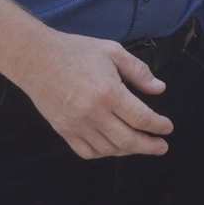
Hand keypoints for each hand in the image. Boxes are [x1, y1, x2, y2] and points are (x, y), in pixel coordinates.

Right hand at [12, 32, 172, 158]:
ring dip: (128, 150)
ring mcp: (77, 125)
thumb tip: (159, 89)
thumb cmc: (76, 51)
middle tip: (161, 147)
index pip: (141, 118)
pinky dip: (104, 153)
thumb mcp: (112, 52)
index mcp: (109, 93)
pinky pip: (87, 152)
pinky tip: (113, 146)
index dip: (158, 126)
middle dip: (149, 146)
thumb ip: (138, 71)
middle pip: (128, 140)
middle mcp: (93, 114)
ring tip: (140, 145)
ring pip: (109, 149)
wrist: (36, 59)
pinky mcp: (63, 131)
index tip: (168, 128)